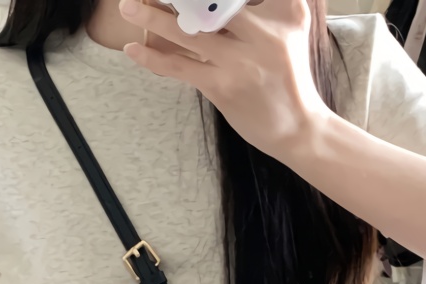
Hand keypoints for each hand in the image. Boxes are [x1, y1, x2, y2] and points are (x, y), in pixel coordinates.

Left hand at [119, 0, 332, 160]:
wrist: (297, 128)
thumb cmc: (288, 78)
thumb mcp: (291, 32)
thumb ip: (265, 7)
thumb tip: (218, 3)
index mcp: (285, 11)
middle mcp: (264, 30)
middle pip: (211, 0)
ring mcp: (241, 60)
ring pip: (188, 31)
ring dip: (152, 17)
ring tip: (127, 7)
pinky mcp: (223, 87)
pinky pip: (180, 68)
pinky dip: (153, 58)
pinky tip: (133, 49)